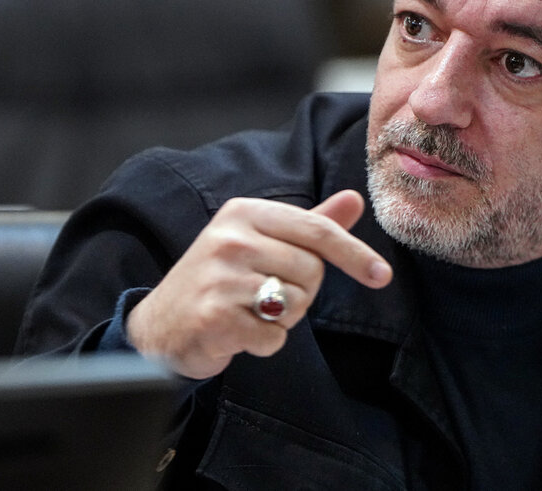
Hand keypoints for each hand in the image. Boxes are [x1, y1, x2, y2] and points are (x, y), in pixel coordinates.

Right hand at [126, 190, 391, 378]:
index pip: (316, 231)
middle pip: (311, 272)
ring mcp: (219, 277)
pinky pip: (273, 337)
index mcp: (244, 212)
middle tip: (265, 295)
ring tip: (249, 312)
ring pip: (295, 305)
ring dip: (282, 319)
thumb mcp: (260, 241)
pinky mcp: (214, 317)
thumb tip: (355, 198)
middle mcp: (230, 238)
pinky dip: (265, 343)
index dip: (354, 254)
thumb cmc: (219, 280)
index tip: (382, 275)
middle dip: (301, 292)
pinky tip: (239, 333)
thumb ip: (309, 223)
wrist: (159, 326)